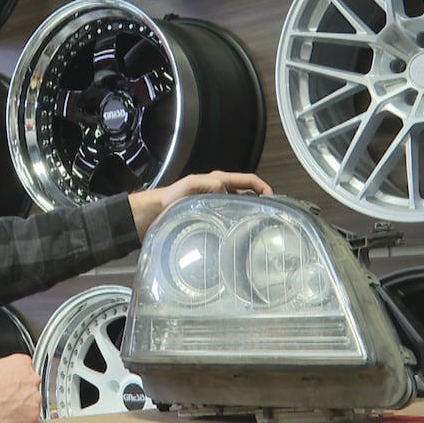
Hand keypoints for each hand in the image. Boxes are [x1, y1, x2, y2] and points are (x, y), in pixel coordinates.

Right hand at [0, 353, 41, 422]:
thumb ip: (7, 369)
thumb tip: (7, 376)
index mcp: (23, 363)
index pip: (27, 370)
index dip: (18, 379)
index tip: (12, 385)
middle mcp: (32, 378)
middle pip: (32, 385)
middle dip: (22, 392)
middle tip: (8, 398)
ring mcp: (34, 396)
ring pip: (33, 401)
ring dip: (23, 406)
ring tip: (6, 408)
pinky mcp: (33, 414)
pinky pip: (31, 417)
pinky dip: (22, 419)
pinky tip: (9, 417)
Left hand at [128, 170, 272, 237]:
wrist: (149, 216)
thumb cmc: (166, 200)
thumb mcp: (189, 188)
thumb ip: (209, 185)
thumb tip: (228, 190)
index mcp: (217, 182)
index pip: (249, 180)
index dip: (264, 188)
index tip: (274, 201)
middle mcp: (218, 194)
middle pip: (247, 196)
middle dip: (260, 205)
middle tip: (268, 221)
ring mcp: (214, 208)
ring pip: (238, 211)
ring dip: (248, 218)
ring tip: (256, 233)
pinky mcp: (207, 221)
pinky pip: (227, 223)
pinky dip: (235, 229)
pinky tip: (238, 242)